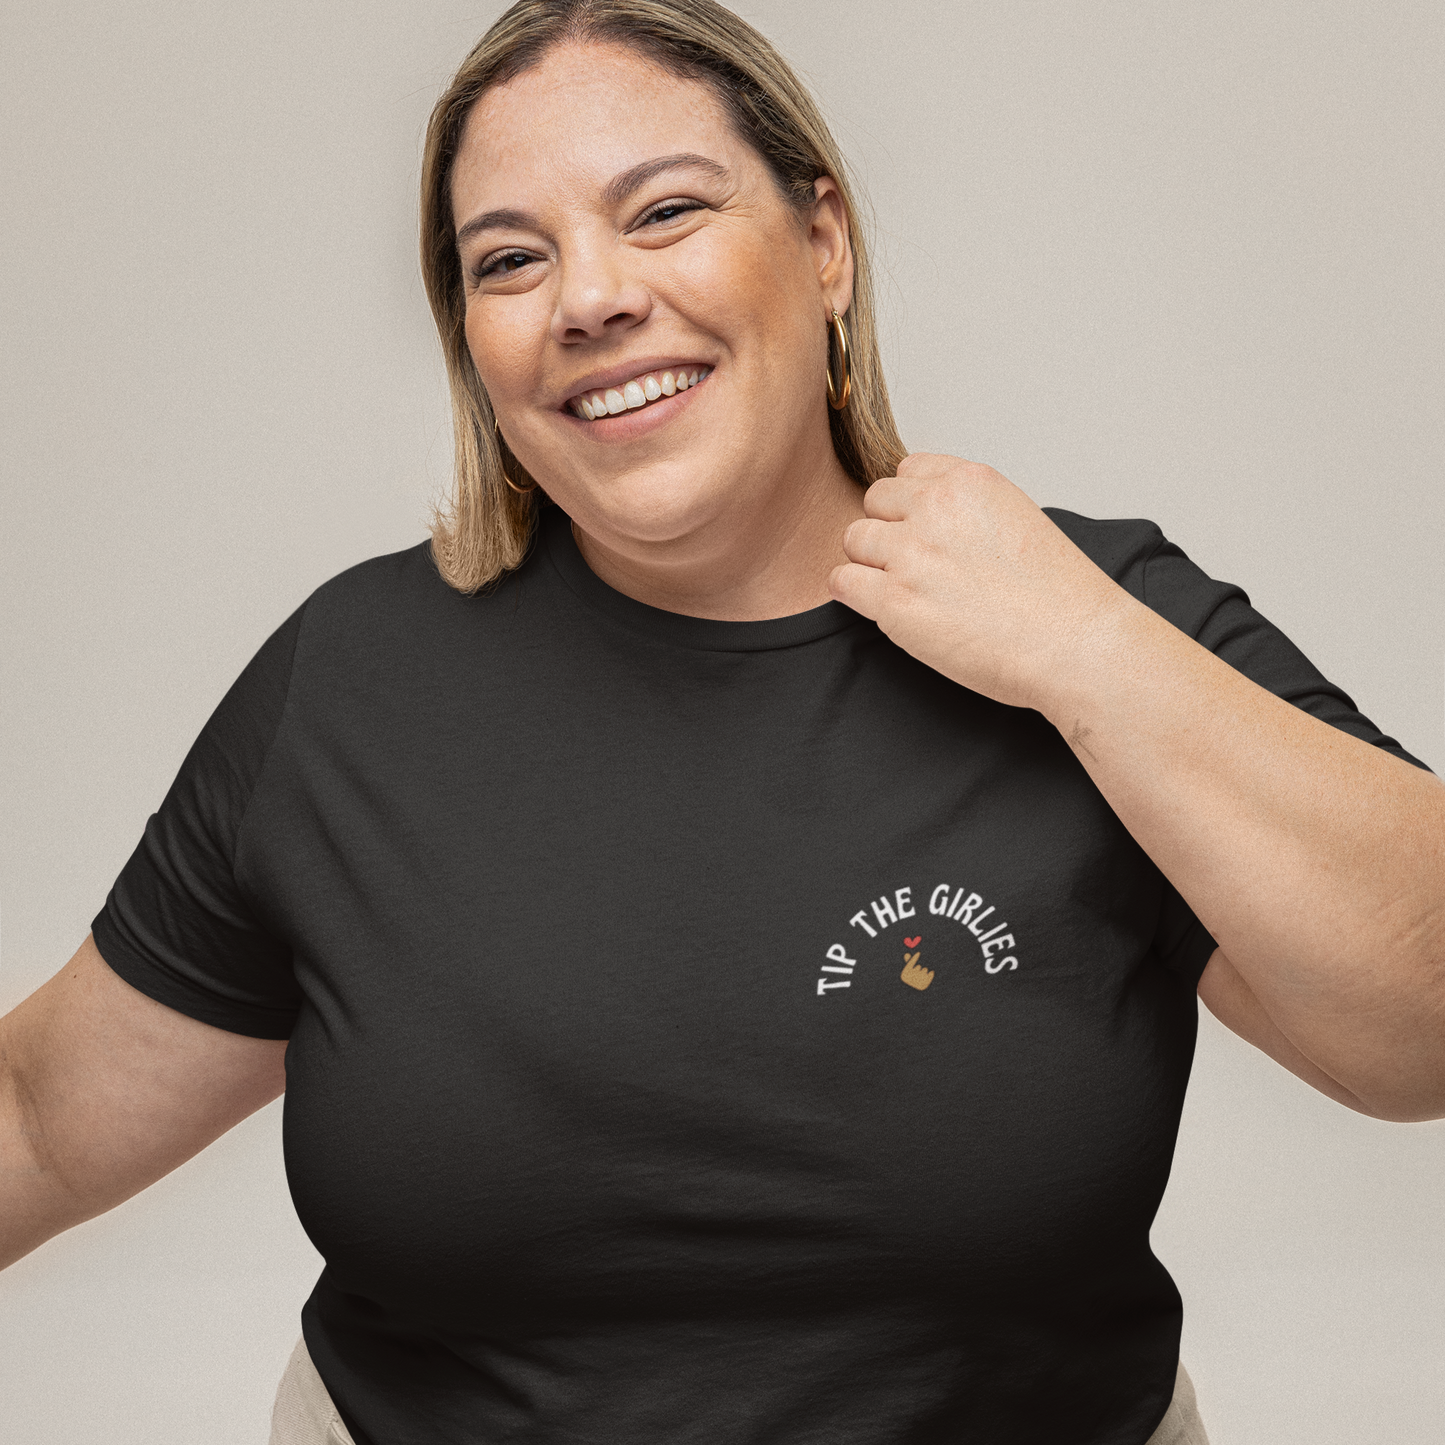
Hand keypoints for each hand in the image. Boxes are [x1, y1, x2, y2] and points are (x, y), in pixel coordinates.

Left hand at [828, 454, 1132, 713]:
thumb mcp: (1019, 520)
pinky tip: (879, 608)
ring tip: (901, 590)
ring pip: (853, 540)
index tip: (925, 532)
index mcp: (970, 482)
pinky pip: (842, 582)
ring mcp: (911, 554)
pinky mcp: (894, 601)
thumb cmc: (1059, 597)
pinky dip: (852, 594)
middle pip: (874, 502)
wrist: (1075, 643)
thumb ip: (970, 511)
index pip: (908, 472)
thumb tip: (935, 523)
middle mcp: (936, 508)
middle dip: (887, 532)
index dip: (912, 505)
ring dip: (868, 564)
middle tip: (913, 567)